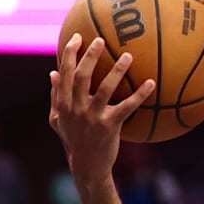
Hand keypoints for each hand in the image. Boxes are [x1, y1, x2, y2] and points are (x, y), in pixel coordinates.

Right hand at [48, 33, 154, 185]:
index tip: (77, 37)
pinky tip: (151, 83)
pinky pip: (127, 106)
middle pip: (82, 76)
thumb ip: (55, 96)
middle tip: (101, 40)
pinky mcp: (109, 126)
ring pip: (105, 88)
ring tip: (129, 56)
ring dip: (117, 70)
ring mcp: (92, 117)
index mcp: (64, 103)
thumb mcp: (58, 120)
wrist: (87, 166)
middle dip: (90, 56)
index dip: (69, 54)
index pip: (64, 73)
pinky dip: (140, 94)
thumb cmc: (74, 140)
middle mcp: (76, 107)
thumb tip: (52, 73)